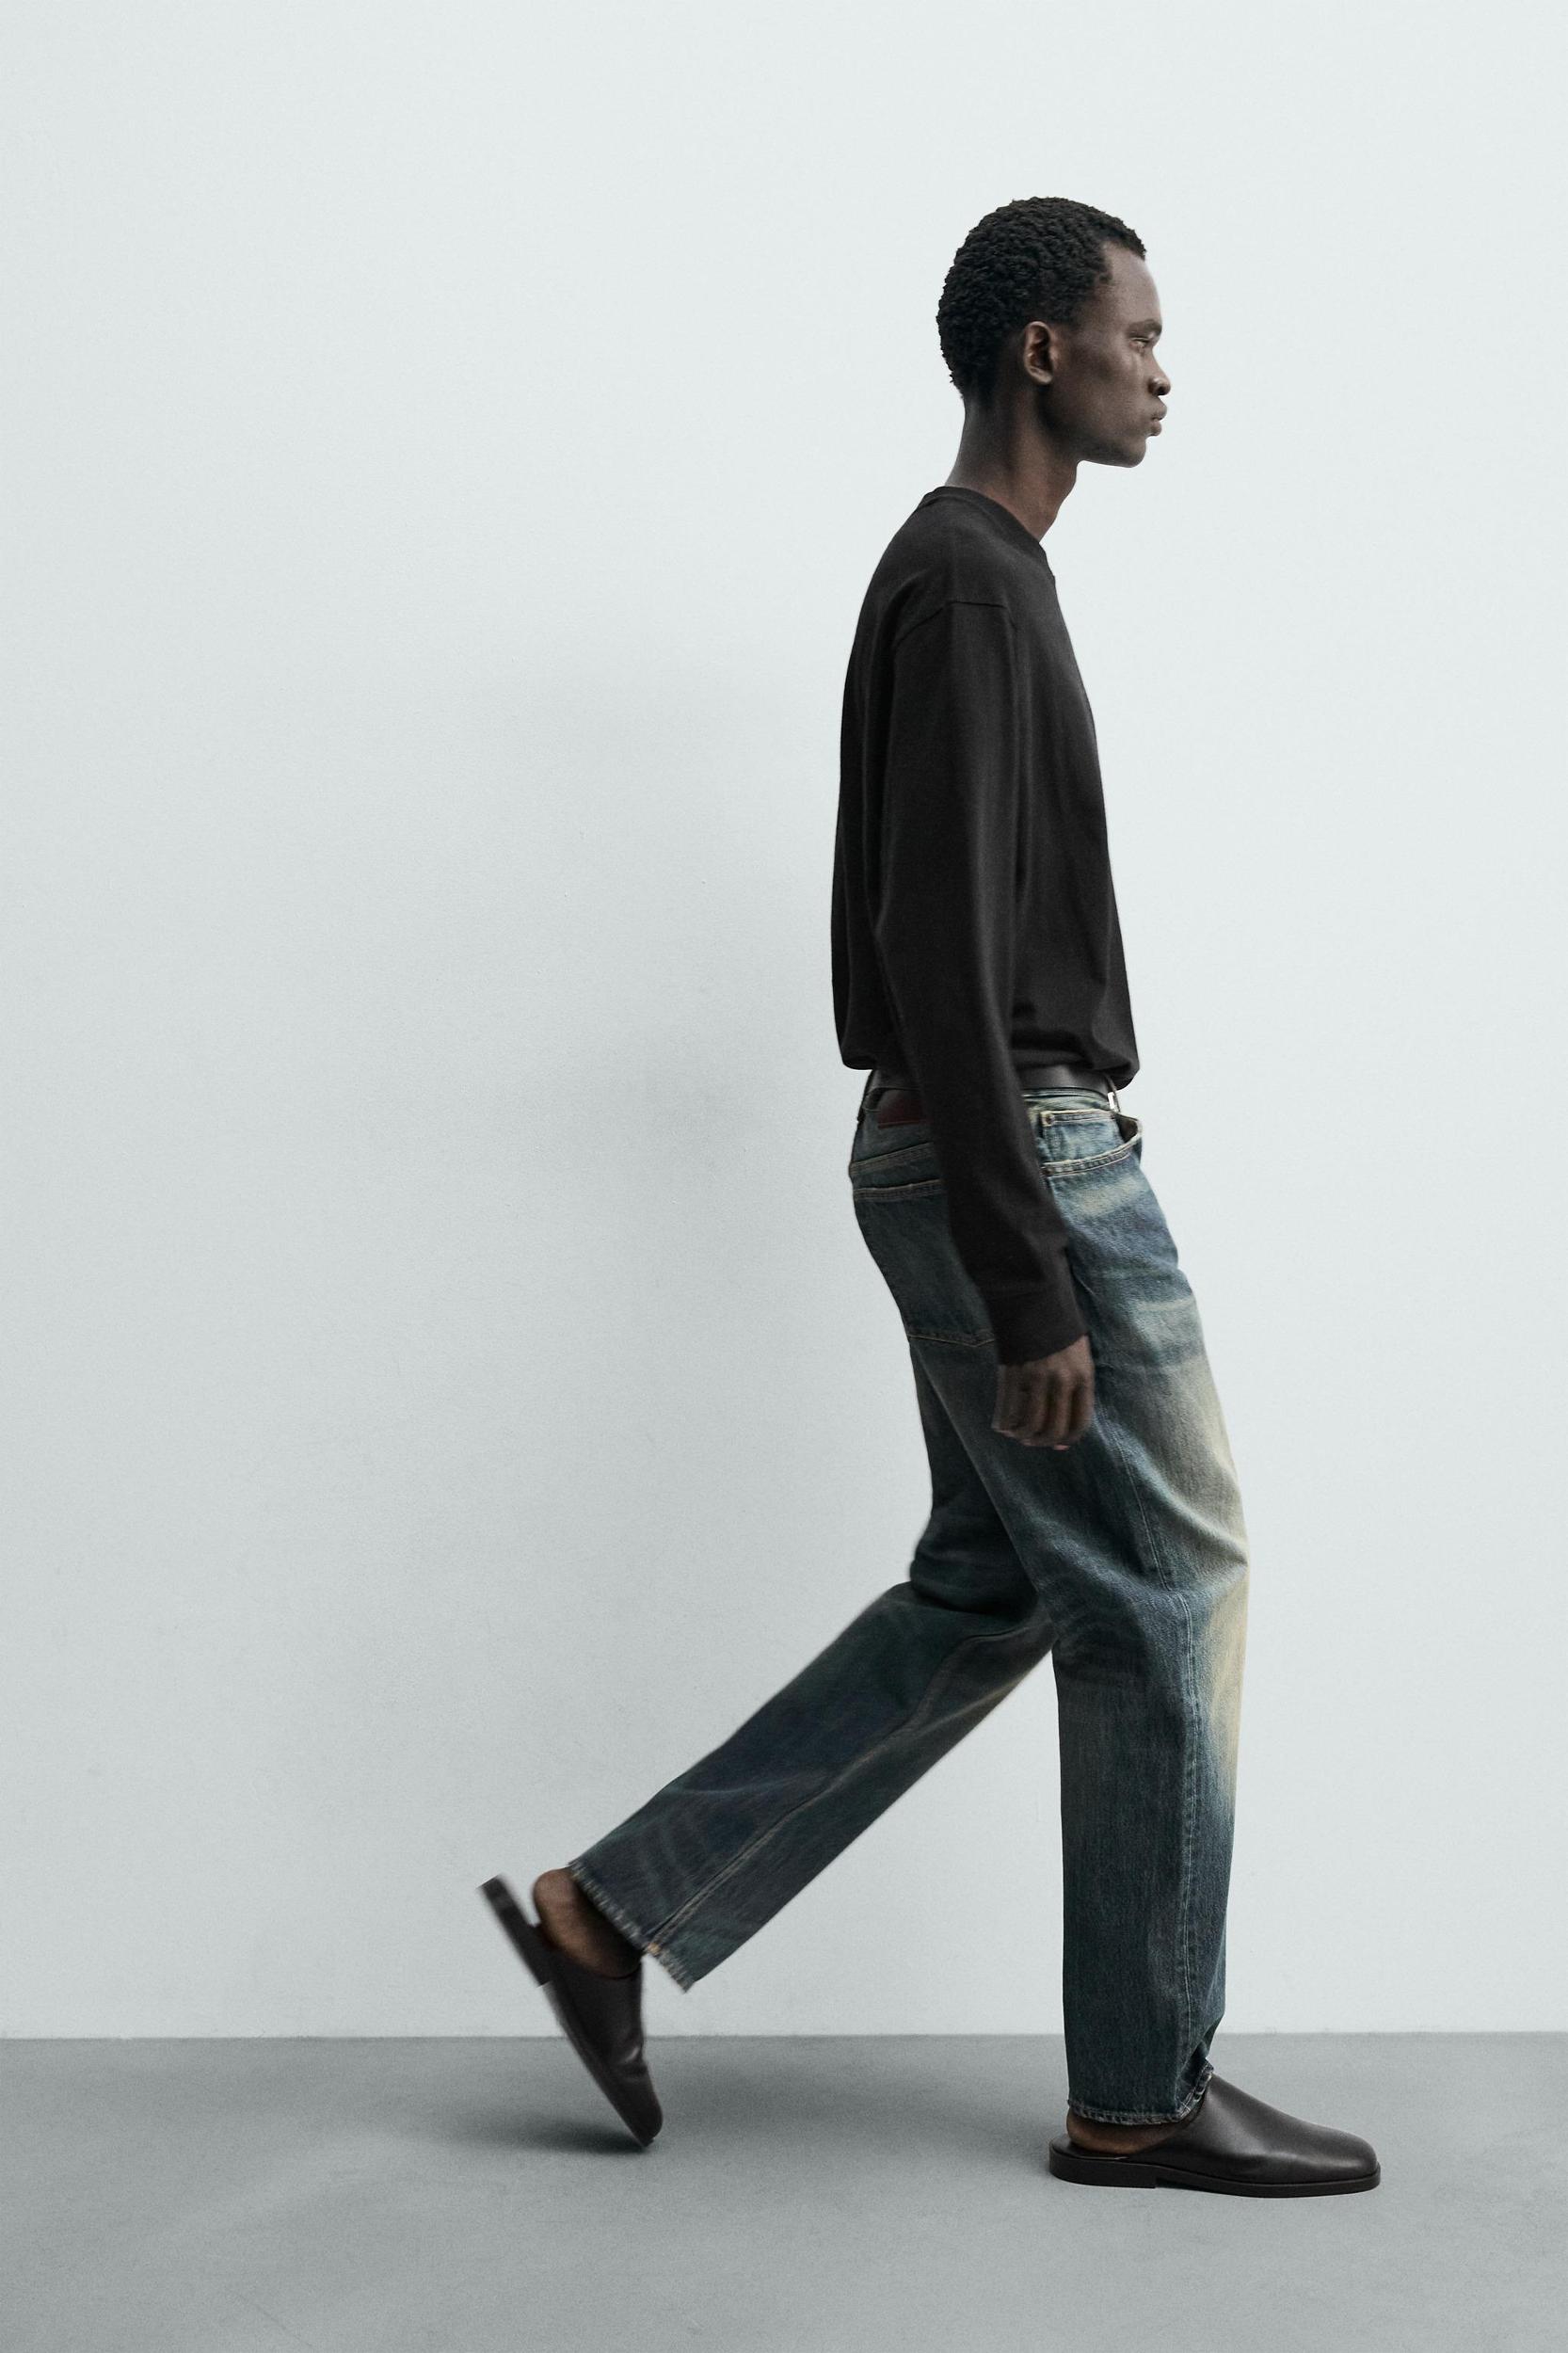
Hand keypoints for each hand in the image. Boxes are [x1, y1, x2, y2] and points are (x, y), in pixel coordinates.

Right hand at [992, 1334, 1094, 1448]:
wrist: (1034, 1299)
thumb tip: (1064, 1419)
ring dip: (1023, 1436)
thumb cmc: (1058, 1327)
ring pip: (1030, 1425)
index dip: (1068, 1440)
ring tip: (1017, 1435)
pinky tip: (1002, 1425)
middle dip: (1043, 1442)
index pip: (1080, 1423)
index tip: (1058, 1445)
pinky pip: (1008, 1410)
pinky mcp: (1014, 1372)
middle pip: (1054, 1429)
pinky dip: (1004, 1423)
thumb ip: (1075, 1386)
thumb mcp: (1078, 1355)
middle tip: (1033, 1442)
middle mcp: (1062, 1381)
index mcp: (1083, 1376)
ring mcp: (1036, 1378)